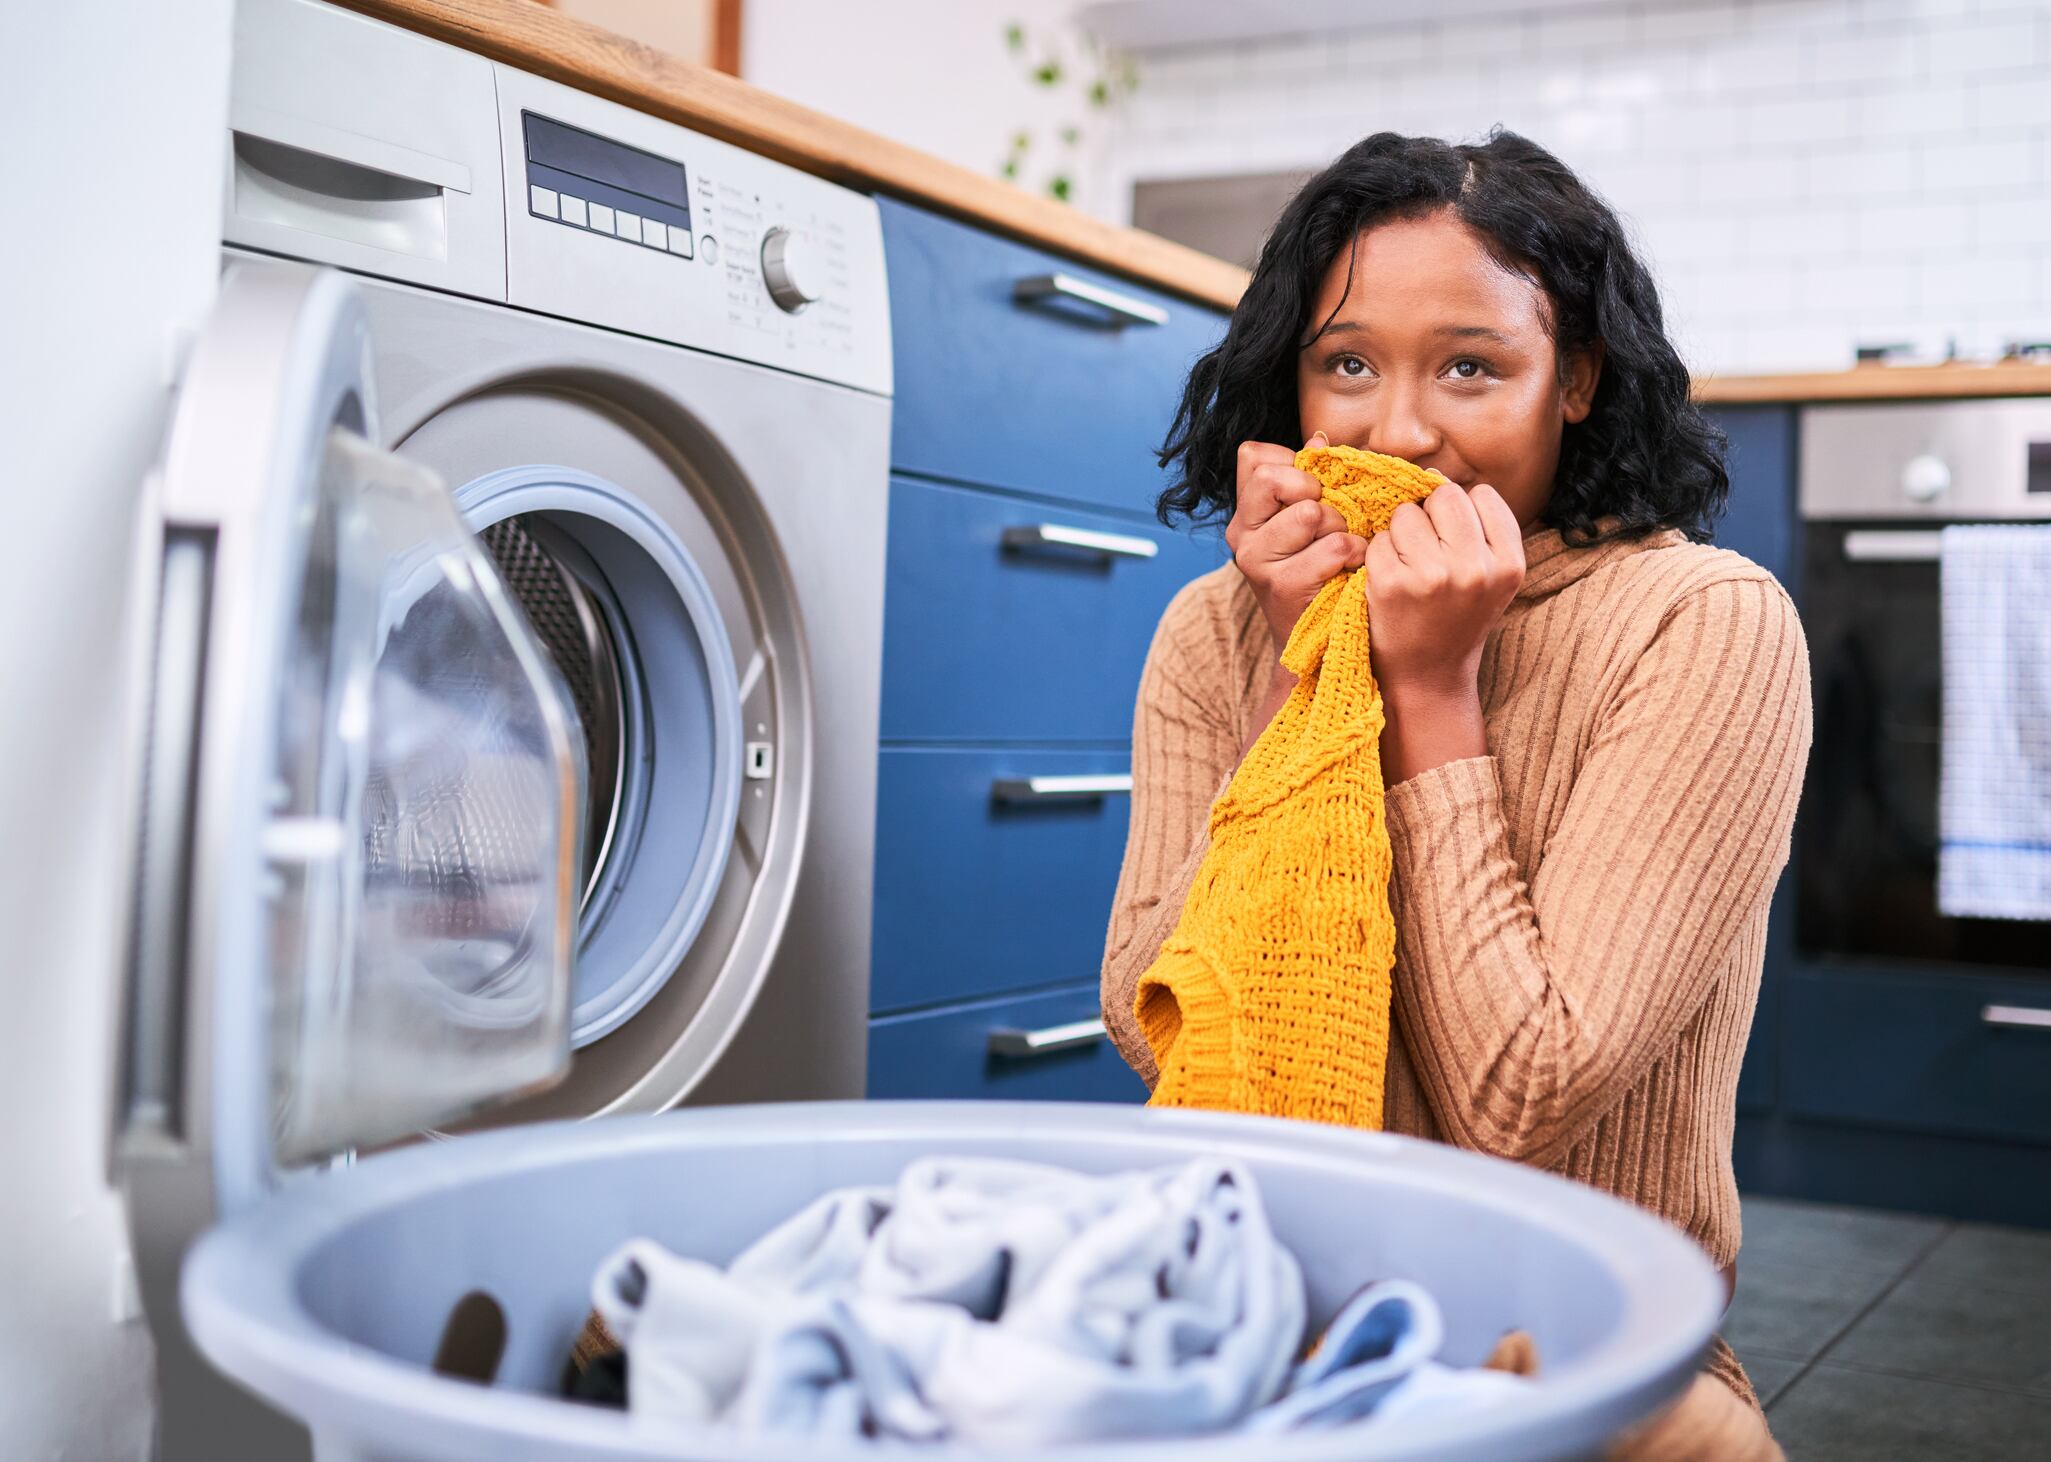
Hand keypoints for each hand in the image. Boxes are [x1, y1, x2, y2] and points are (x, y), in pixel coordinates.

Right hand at [1224, 432, 1366, 654]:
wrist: (1314, 643)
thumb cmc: (1319, 573)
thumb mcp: (1308, 524)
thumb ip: (1309, 479)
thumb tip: (1320, 440)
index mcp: (1245, 513)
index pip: (1255, 457)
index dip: (1294, 466)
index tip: (1311, 492)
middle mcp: (1241, 535)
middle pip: (1275, 478)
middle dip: (1317, 495)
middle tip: (1329, 523)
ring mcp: (1257, 561)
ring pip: (1311, 512)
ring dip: (1341, 529)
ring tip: (1340, 551)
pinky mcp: (1284, 585)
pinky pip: (1336, 547)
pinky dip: (1355, 555)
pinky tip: (1349, 570)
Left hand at [1365, 481, 1524, 698]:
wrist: (1428, 676)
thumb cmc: (1457, 618)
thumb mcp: (1493, 578)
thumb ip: (1484, 530)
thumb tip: (1439, 477)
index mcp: (1510, 563)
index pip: (1481, 495)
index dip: (1462, 513)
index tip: (1455, 542)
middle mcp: (1477, 568)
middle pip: (1445, 495)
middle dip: (1430, 514)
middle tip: (1427, 550)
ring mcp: (1434, 576)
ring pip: (1407, 513)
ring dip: (1401, 533)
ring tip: (1410, 567)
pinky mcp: (1393, 584)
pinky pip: (1379, 539)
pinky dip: (1379, 555)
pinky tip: (1390, 581)